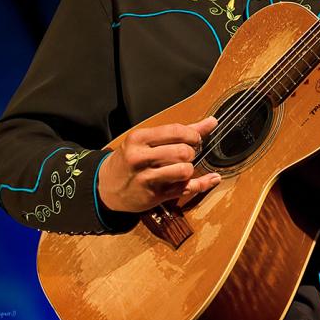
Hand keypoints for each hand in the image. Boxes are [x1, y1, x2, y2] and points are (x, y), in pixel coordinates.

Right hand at [97, 117, 219, 212]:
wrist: (106, 186)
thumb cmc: (132, 158)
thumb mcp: (148, 140)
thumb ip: (182, 130)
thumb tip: (212, 122)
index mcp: (139, 138)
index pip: (176, 131)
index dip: (192, 135)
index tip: (195, 138)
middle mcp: (140, 158)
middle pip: (183, 152)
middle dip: (191, 152)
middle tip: (187, 153)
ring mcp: (146, 179)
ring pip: (185, 170)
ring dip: (190, 168)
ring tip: (183, 167)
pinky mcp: (153, 197)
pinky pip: (186, 189)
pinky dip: (203, 183)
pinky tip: (211, 178)